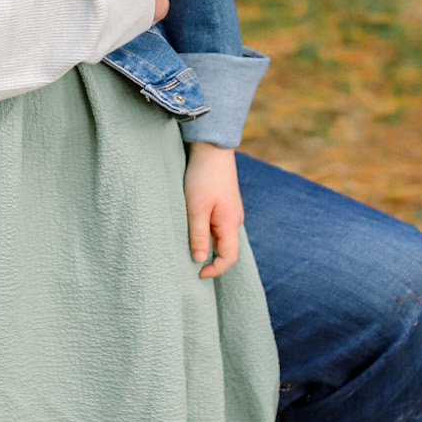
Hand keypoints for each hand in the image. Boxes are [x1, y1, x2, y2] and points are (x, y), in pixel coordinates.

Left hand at [184, 142, 242, 277]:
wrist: (212, 148)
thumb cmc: (203, 177)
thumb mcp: (196, 208)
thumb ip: (198, 235)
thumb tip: (200, 260)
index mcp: (230, 223)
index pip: (229, 257)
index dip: (215, 270)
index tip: (197, 273)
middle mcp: (234, 219)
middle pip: (225, 248)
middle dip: (209, 257)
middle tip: (188, 257)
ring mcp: (230, 211)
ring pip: (220, 235)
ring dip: (206, 242)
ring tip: (187, 239)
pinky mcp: (224, 203)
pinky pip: (217, 224)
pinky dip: (206, 229)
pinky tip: (192, 223)